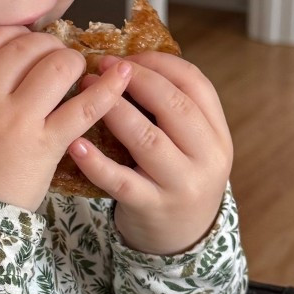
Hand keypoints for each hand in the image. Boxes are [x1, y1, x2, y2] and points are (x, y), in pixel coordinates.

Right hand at [0, 26, 134, 211]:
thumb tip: (5, 55)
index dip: (15, 35)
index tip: (26, 45)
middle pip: (24, 46)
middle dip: (47, 46)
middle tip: (55, 58)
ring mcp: (15, 119)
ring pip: (56, 66)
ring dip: (72, 62)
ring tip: (77, 71)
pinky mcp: (46, 144)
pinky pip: (84, 106)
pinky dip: (108, 88)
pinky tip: (122, 77)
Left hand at [70, 51, 233, 253]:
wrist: (183, 238)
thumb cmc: (178, 178)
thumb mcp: (192, 144)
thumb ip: (173, 110)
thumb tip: (127, 63)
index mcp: (218, 134)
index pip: (196, 83)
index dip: (160, 63)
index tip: (128, 55)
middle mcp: (207, 158)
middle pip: (174, 105)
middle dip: (135, 79)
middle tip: (102, 65)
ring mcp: (181, 185)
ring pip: (147, 139)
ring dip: (114, 109)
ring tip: (84, 91)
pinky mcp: (152, 207)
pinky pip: (121, 181)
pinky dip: (96, 162)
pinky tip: (75, 144)